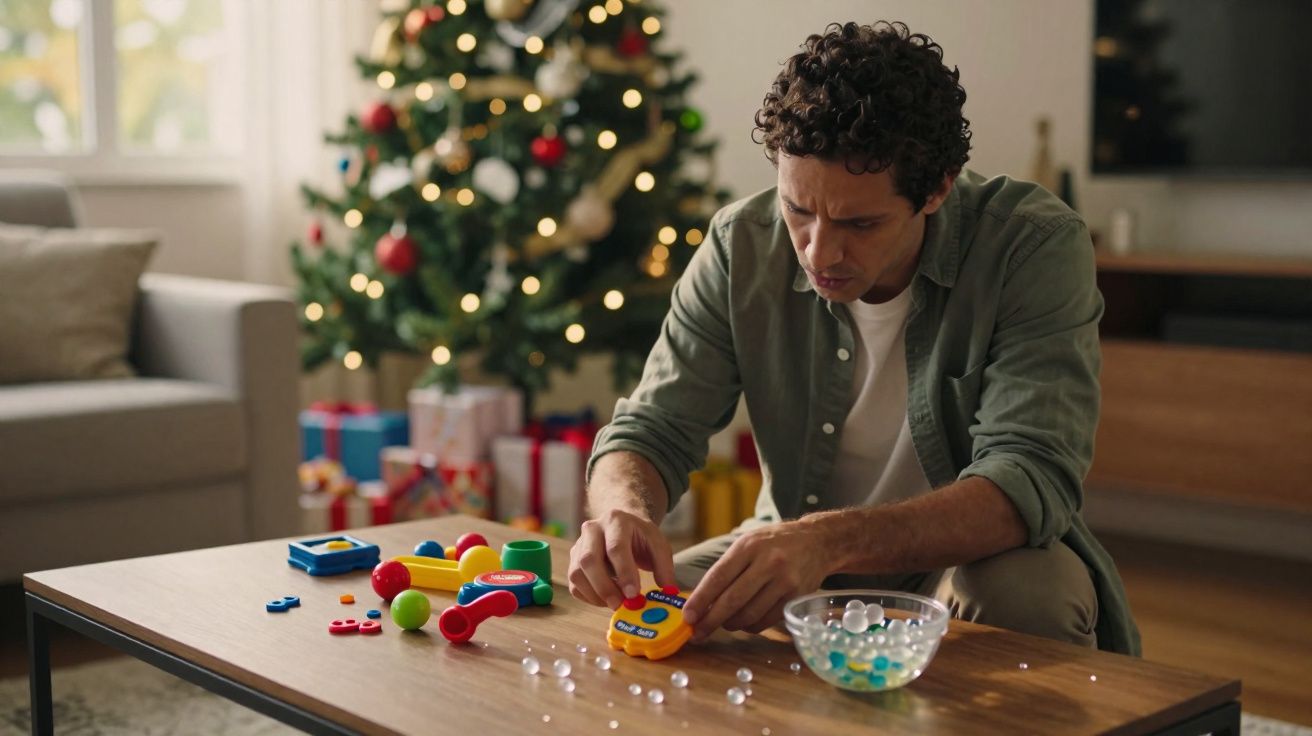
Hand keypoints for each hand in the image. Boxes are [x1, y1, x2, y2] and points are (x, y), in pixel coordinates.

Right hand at [568, 508, 677, 609]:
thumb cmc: (640, 536)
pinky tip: (605, 599)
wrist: (621, 524)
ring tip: (615, 603)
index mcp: (616, 520)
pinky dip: (588, 596)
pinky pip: (573, 584)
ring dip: (595, 594)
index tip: (633, 594)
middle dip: (604, 587)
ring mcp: (579, 544)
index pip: (616, 548)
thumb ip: (664, 566)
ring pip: (576, 573)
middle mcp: (592, 529)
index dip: (624, 573)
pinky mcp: (573, 559)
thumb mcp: (657, 544)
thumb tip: (667, 591)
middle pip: (589, 560)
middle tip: (620, 605)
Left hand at [682, 519, 833, 638]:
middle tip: (697, 632)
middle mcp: (767, 562)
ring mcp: (784, 581)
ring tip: (724, 623)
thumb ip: (726, 569)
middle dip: (711, 620)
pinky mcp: (795, 597)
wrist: (818, 541)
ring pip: (749, 614)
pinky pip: (766, 620)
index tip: (688, 617)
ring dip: (731, 624)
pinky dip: (750, 626)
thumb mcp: (748, 543)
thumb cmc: (774, 543)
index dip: (700, 600)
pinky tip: (744, 622)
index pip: (718, 577)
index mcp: (748, 546)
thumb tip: (700, 601)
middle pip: (732, 600)